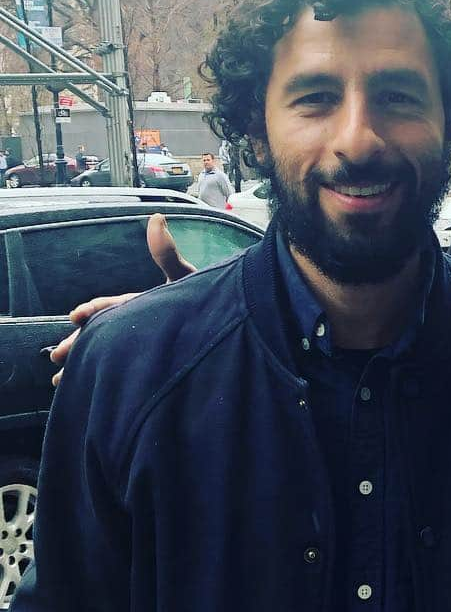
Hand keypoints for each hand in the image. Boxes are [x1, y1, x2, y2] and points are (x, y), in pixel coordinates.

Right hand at [50, 214, 196, 384]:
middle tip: (58, 355)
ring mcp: (140, 344)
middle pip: (100, 334)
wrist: (231, 325)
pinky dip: (97, 379)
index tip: (77, 315)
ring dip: (82, 365)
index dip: (94, 310)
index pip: (112, 306)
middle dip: (78, 343)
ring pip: (103, 354)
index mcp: (141, 303)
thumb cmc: (205, 299)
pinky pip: (119, 372)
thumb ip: (167, 253)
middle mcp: (136, 324)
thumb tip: (157, 218)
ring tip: (60, 381)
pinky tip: (81, 393)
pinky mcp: (145, 364)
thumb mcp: (183, 276)